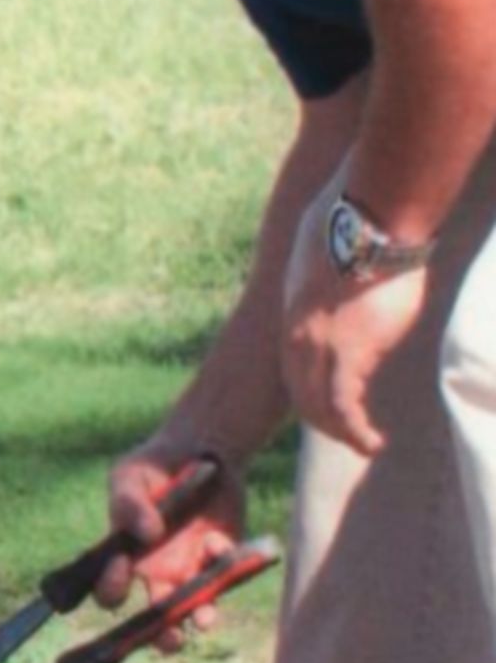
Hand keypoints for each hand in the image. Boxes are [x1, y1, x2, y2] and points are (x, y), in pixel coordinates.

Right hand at [94, 445, 244, 652]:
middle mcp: (153, 573)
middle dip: (158, 634)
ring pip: (190, 611)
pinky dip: (221, 565)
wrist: (199, 452)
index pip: (108, 589)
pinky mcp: (220, 561)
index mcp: (122, 558)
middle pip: (150, 619)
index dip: (111, 589)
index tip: (121, 569)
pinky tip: (216, 542)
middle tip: (167, 636)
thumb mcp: (129, 476)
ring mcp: (188, 571)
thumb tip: (146, 534)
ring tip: (204, 620)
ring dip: (197, 619)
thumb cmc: (152, 467)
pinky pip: (222, 577)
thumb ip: (129, 503)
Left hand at [281, 197, 427, 455]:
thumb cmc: (351, 219)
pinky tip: (371, 443)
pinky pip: (346, 407)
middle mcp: (299, 338)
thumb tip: (345, 258)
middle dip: (321, 419)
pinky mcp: (352, 353)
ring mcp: (323, 348)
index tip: (324, 403)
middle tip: (346, 434)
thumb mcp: (324, 248)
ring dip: (341, 432)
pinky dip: (355, 431)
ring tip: (364, 445)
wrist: (367, 218)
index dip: (308, 390)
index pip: (292, 367)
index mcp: (293, 315)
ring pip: (321, 406)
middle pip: (302, 393)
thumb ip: (329, 268)